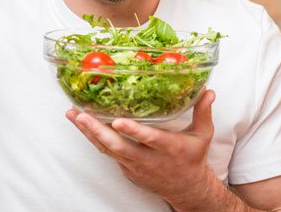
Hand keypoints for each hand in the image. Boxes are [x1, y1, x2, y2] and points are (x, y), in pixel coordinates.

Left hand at [67, 90, 217, 207]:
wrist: (185, 189)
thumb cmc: (193, 158)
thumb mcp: (202, 136)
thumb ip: (202, 112)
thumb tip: (208, 91)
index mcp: (168, 148)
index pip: (150, 139)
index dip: (133, 131)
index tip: (118, 122)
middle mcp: (148, 159)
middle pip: (118, 146)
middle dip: (97, 131)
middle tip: (81, 115)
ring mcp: (134, 165)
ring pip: (106, 149)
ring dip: (87, 132)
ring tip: (72, 115)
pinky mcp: (125, 169)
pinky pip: (106, 153)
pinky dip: (93, 139)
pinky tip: (81, 125)